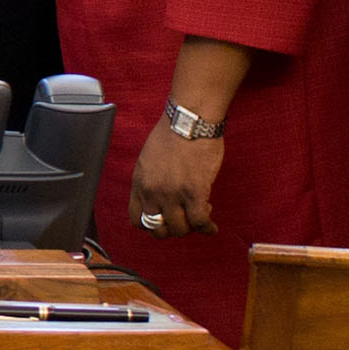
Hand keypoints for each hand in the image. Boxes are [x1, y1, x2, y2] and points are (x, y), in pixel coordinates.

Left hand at [126, 117, 225, 238]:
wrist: (190, 120)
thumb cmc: (173, 133)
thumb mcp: (148, 159)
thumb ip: (149, 180)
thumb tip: (156, 195)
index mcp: (139, 183)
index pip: (136, 220)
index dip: (151, 226)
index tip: (164, 222)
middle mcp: (153, 192)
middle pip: (158, 229)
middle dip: (172, 229)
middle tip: (185, 220)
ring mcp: (173, 194)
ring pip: (179, 229)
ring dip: (191, 227)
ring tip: (200, 214)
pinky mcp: (195, 192)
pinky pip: (199, 221)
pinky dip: (206, 227)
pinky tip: (211, 227)